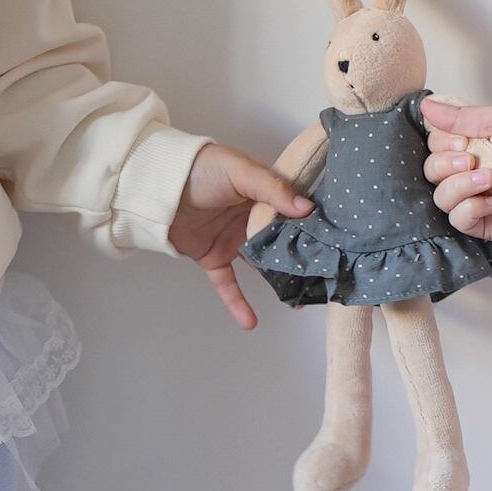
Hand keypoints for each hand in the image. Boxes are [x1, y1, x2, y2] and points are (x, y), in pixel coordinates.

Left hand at [172, 142, 312, 328]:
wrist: (157, 184)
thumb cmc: (201, 168)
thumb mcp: (240, 171)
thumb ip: (272, 189)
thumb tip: (306, 209)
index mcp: (264, 194)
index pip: (294, 212)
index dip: (312, 226)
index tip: (335, 243)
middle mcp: (252, 219)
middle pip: (281, 242)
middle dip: (301, 260)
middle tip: (325, 278)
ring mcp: (233, 240)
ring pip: (261, 266)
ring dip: (278, 284)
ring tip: (300, 302)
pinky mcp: (213, 257)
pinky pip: (228, 284)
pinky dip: (237, 303)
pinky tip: (251, 322)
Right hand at [420, 97, 491, 240]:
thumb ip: (461, 117)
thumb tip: (426, 104)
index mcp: (470, 147)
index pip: (434, 148)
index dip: (442, 144)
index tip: (464, 139)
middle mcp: (469, 173)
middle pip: (432, 173)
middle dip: (447, 164)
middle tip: (473, 157)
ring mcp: (477, 200)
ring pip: (442, 198)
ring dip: (460, 185)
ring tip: (489, 178)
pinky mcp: (488, 223)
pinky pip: (460, 221)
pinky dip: (470, 209)